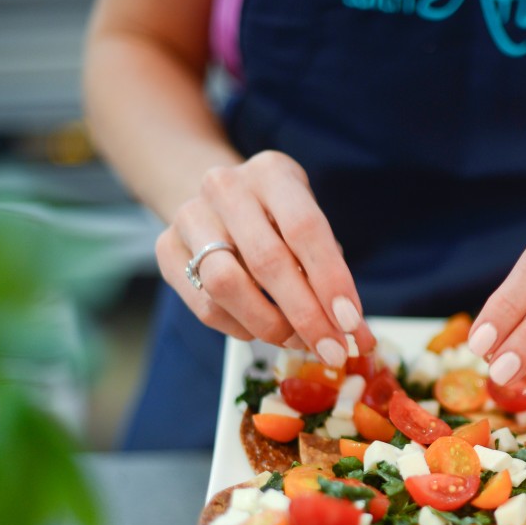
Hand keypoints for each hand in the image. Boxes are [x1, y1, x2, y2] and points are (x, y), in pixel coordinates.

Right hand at [155, 150, 375, 365]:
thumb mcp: (310, 229)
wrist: (216, 201)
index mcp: (272, 173)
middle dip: (306, 315)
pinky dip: (242, 328)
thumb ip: (334, 275)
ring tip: (298, 341)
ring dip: (270, 326)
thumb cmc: (278, 221)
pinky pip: (206, 305)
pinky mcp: (166, 249)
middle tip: (332, 351)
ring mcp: (190, 216)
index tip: (350, 323)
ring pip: (227, 285)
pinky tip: (262, 330)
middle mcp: (225, 187)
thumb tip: (358, 336)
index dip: (331, 280)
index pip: (305, 228)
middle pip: (268, 260)